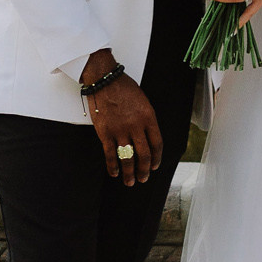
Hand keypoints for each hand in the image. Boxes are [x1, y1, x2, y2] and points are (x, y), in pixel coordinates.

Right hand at [80, 54, 161, 186]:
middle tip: (144, 178)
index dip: (157, 158)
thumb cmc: (124, 88)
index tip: (155, 166)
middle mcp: (136, 126)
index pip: (157, 143)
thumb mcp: (143, 101)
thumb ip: (147, 119)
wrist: (105, 80)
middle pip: (144, 155)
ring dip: (129, 173)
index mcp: (148, 117)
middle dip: (145, 170)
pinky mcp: (105, 133)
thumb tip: (148, 138)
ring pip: (128, 158)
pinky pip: (110, 154)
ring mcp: (120, 130)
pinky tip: (114, 173)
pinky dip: (113, 166)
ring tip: (130, 182)